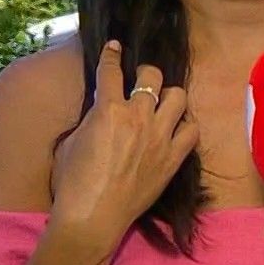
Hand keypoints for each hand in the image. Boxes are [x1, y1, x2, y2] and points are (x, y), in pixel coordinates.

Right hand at [49, 41, 197, 244]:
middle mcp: (138, 118)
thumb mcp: (72, 142)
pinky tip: (176, 128)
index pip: (111, 71)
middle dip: (146, 73)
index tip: (114, 47)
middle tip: (141, 80)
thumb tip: (100, 112)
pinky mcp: (173, 158)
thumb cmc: (73, 182)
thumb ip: (91, 120)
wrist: (92, 217)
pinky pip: (191, 131)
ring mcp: (160, 137)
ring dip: (169, 96)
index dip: (111, 55)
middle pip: (153, 77)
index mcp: (108, 110)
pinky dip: (185, 125)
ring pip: (179, 97)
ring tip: (162, 103)